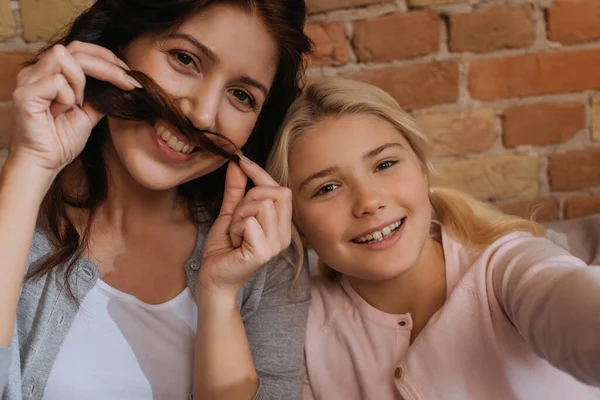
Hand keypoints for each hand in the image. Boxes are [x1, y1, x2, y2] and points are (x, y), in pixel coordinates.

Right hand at [9, 41, 139, 173]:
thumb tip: (123, 84)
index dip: (107, 58)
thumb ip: (100, 96)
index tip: (129, 76)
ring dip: (80, 83)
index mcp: (49, 73)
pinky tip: (60, 113)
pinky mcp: (25, 94)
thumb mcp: (88, 114)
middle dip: (107, 66)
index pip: (80, 49)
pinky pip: (57, 82)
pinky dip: (67, 98)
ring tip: (75, 105)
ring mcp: (27, 81)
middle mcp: (35, 72)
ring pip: (65, 59)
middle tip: (127, 83)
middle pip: (76, 48)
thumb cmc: (61, 141)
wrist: (43, 164)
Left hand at [198, 157, 292, 295]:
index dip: (260, 173)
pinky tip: (235, 242)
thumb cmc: (224, 249)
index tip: (241, 162)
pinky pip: (250, 221)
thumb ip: (236, 189)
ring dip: (239, 216)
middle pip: (273, 193)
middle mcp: (284, 235)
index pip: (281, 189)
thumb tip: (237, 162)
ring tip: (236, 233)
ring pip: (261, 205)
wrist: (213, 277)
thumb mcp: (230, 213)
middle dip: (247, 199)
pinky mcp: (263, 252)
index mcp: (281, 225)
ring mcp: (276, 245)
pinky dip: (236, 228)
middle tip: (236, 221)